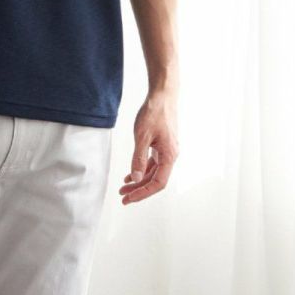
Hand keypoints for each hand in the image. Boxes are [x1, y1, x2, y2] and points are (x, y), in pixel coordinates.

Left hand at [119, 87, 177, 203]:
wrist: (163, 96)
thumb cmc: (155, 112)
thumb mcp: (142, 137)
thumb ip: (139, 159)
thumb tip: (135, 177)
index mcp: (169, 156)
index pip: (158, 183)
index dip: (143, 193)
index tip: (129, 198)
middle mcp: (171, 156)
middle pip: (155, 180)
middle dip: (139, 190)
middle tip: (123, 197)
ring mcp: (167, 151)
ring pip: (153, 173)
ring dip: (139, 181)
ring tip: (124, 188)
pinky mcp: (162, 146)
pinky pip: (153, 163)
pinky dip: (142, 170)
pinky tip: (131, 175)